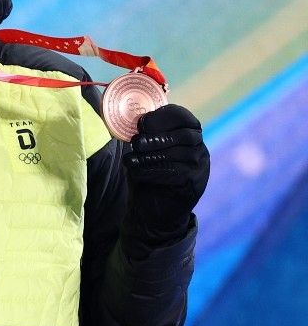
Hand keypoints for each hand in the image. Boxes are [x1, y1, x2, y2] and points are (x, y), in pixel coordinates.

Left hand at [123, 104, 207, 242]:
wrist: (154, 209)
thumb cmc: (148, 174)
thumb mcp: (143, 152)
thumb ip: (141, 135)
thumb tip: (125, 117)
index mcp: (187, 134)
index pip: (183, 117)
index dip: (164, 116)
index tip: (142, 122)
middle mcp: (198, 147)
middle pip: (183, 135)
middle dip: (157, 137)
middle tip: (135, 143)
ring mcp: (200, 165)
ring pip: (179, 154)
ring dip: (151, 156)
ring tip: (130, 160)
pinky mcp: (195, 182)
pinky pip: (176, 173)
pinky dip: (152, 171)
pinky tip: (136, 173)